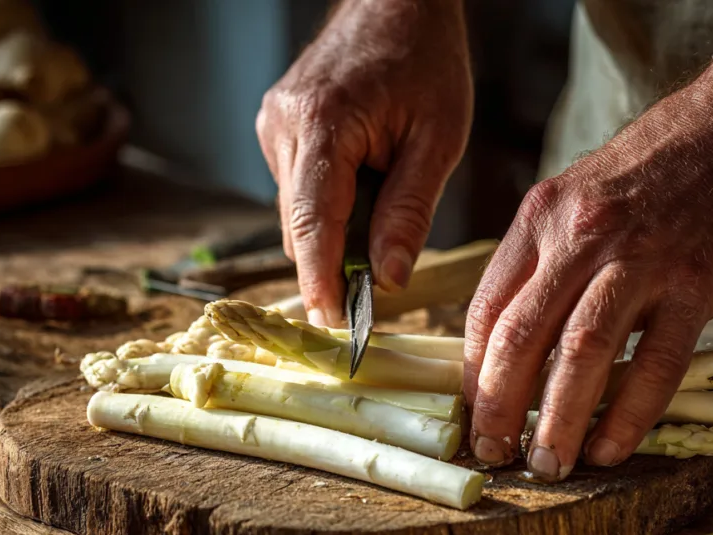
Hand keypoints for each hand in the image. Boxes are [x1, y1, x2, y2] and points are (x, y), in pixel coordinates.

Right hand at [256, 0, 471, 327]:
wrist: (395, 0)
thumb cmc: (425, 59)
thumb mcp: (438, 138)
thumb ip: (410, 211)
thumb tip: (389, 277)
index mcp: (323, 124)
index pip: (314, 223)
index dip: (320, 281)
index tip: (332, 324)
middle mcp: (284, 126)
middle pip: (301, 226)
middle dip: (334, 262)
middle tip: (379, 283)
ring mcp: (274, 126)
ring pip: (297, 213)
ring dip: (334, 231)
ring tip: (382, 206)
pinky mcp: (276, 128)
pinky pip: (298, 190)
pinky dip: (328, 206)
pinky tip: (362, 184)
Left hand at [464, 85, 712, 479]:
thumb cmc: (661, 163)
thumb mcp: (581, 192)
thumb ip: (547, 256)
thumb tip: (517, 332)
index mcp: (542, 217)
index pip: (486, 307)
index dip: (472, 370)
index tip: (472, 413)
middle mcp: (580, 236)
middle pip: (519, 336)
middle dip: (498, 406)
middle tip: (493, 453)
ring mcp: (639, 258)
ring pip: (579, 353)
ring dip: (556, 419)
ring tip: (547, 465)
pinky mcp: (696, 281)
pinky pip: (655, 362)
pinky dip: (629, 414)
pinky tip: (612, 447)